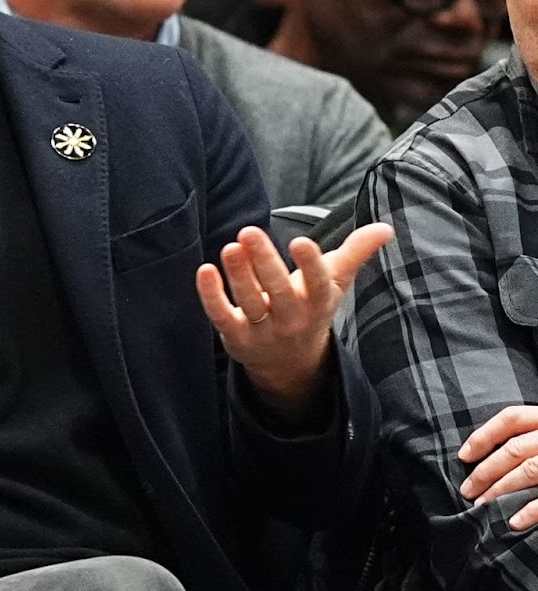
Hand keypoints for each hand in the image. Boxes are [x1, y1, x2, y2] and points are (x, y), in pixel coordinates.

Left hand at [196, 223, 393, 419]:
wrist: (290, 362)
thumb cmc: (311, 308)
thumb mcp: (335, 283)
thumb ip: (356, 253)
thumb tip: (386, 228)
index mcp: (318, 303)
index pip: (318, 284)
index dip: (311, 265)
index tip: (302, 241)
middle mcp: (292, 319)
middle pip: (279, 291)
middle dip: (264, 261)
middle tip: (248, 231)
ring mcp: (263, 331)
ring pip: (250, 302)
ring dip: (238, 275)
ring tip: (230, 247)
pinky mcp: (235, 337)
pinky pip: (222, 316)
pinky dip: (211, 296)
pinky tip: (204, 270)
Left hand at [458, 405, 537, 528]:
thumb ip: (532, 437)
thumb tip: (490, 455)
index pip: (512, 418)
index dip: (484, 435)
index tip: (463, 455)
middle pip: (514, 449)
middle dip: (485, 471)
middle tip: (466, 490)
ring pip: (528, 470)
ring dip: (500, 490)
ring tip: (482, 507)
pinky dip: (531, 510)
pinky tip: (513, 522)